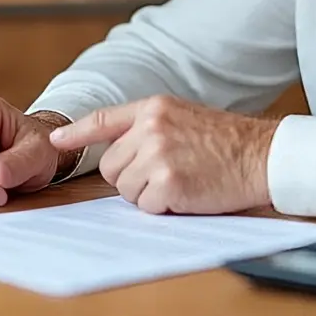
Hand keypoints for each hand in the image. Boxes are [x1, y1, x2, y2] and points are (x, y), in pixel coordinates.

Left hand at [49, 95, 277, 214]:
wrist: (261, 155)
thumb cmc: (226, 141)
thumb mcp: (183, 116)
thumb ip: (148, 126)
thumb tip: (116, 151)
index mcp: (153, 108)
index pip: (103, 120)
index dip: (76, 133)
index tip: (55, 141)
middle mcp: (151, 127)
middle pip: (111, 166)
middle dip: (130, 177)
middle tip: (164, 174)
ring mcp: (159, 154)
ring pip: (125, 189)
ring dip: (148, 194)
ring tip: (180, 180)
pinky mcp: (169, 182)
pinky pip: (147, 206)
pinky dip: (164, 207)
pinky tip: (187, 193)